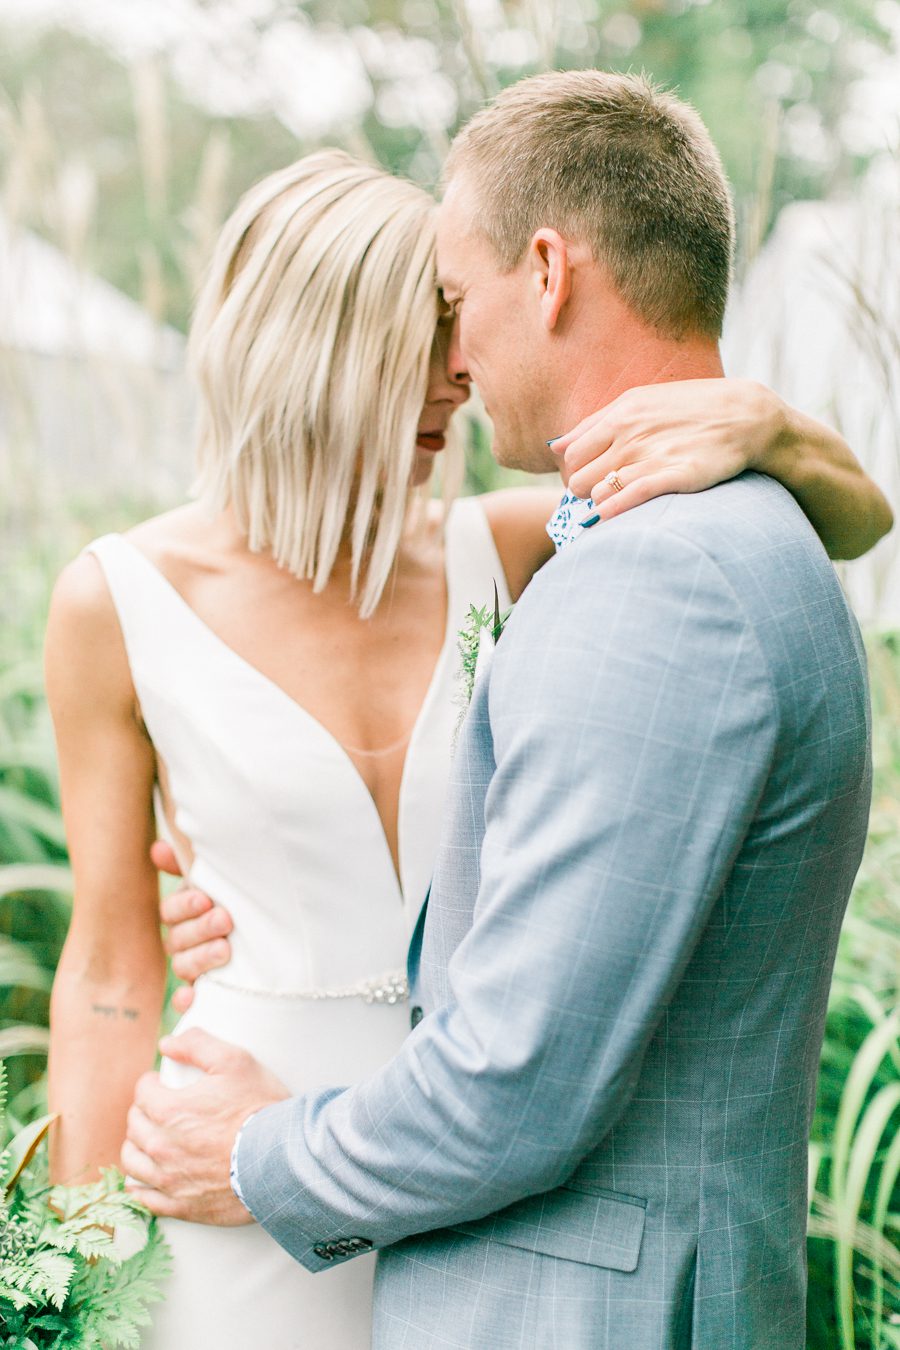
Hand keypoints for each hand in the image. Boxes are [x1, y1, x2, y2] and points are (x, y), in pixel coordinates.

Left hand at [122, 1028, 289, 1223]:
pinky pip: (145, 1199)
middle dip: (143, 1112)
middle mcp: (162, 1146)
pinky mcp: (182, 1206)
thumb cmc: (260, 1108)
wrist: (282, 1160)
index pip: (142, 1092)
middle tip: (159, 1108)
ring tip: (150, 1140)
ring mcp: (170, 1179)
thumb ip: (197, 1044)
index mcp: (169, 1110)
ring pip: (133, 1162)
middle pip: (135, 1126)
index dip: (152, 1083)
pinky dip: (142, 1186)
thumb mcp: (235, 1061)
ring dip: (137, 1147)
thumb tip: (167, 1043)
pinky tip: (150, 1178)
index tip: (162, 1083)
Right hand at [152, 842, 233, 1012]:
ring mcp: (196, 967)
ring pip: (183, 965)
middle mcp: (187, 940)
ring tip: (225, 951)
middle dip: (201, 928)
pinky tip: (190, 998)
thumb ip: (193, 865)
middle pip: (178, 938)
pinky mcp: (208, 992)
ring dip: (200, 958)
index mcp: (188, 912)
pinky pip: (189, 999)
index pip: (172, 910)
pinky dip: (186, 1000)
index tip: (206, 899)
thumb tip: (158, 847)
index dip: (185, 905)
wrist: (288, 935)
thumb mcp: (227, 880)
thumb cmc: (249, 901)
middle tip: (225, 920)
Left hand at [552, 378, 787, 518]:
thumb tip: (555, 445)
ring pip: (597, 493)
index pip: (570, 456)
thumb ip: (594, 424)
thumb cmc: (688, 409)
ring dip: (601, 503)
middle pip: (578, 479)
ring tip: (617, 502)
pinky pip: (628, 498)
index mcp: (619, 415)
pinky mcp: (674, 477)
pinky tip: (608, 517)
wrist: (745, 416)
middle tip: (601, 494)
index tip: (589, 479)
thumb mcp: (639, 402)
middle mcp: (630, 435)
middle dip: (584, 491)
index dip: (574, 473)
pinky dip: (612, 511)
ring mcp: (651, 456)